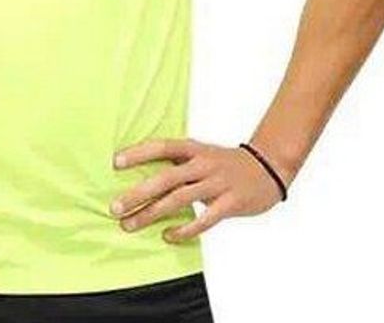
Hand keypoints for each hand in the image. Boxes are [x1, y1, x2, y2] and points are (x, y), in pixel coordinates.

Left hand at [110, 136, 289, 242]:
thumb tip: (142, 176)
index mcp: (194, 149)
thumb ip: (177, 163)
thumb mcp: (201, 154)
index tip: (115, 162)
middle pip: (165, 178)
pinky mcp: (230, 203)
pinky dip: (185, 229)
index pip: (162, 147)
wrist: (268, 168)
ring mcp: (217, 183)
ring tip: (131, 225)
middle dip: (138, 193)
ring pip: (179, 199)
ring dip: (152, 213)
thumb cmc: (225, 163)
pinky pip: (205, 219)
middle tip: (115, 207)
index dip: (139, 153)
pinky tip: (168, 236)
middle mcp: (203, 164)